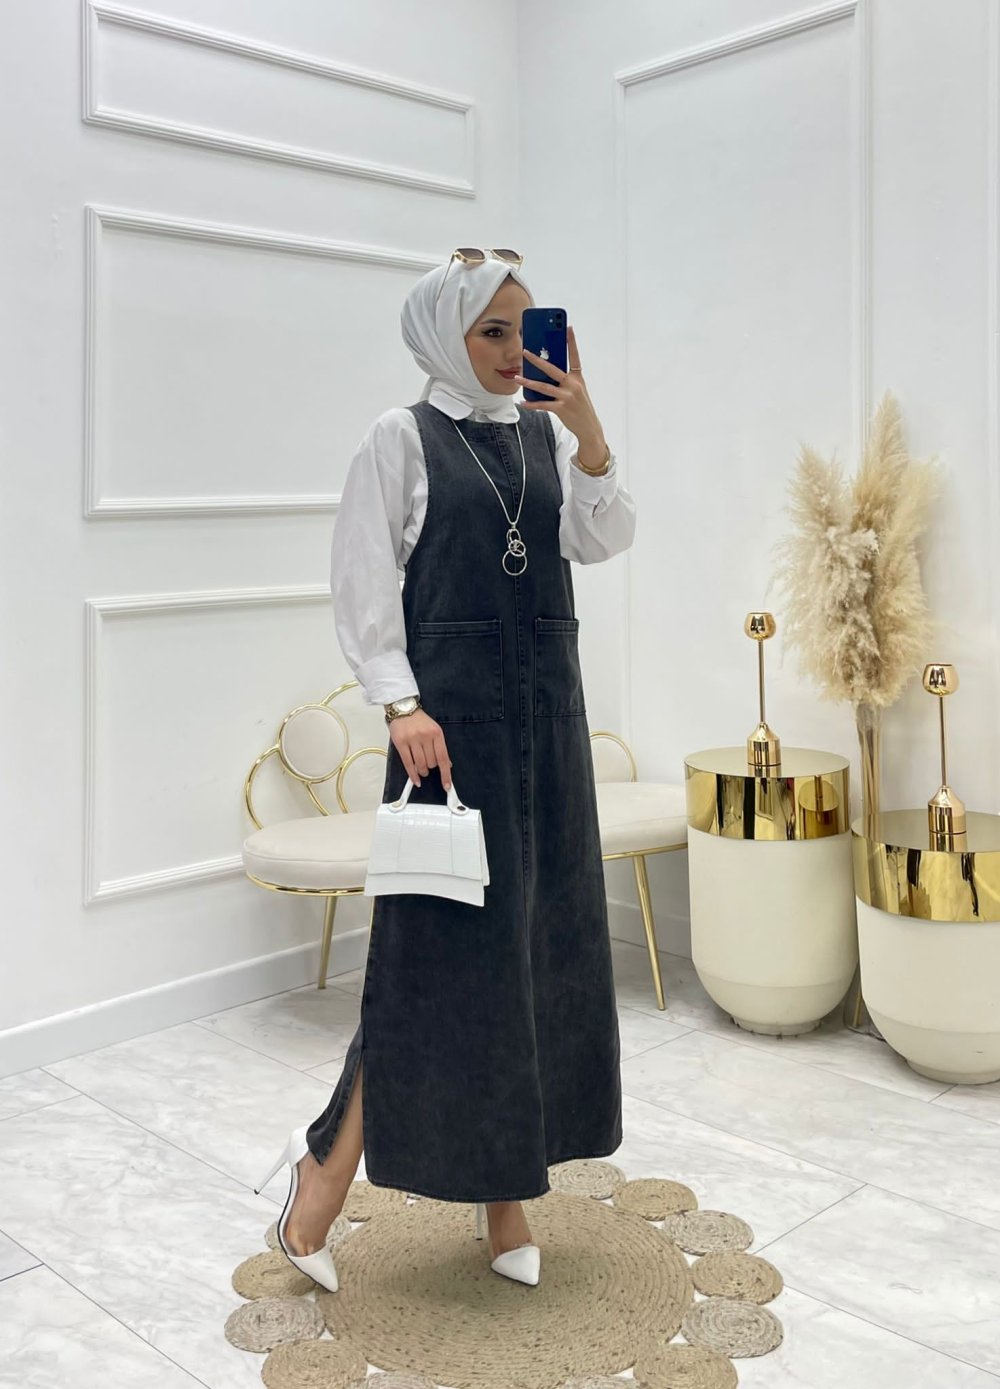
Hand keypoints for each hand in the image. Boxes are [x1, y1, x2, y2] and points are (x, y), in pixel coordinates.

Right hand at [388, 710, 451, 789]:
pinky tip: (416, 780)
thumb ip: (440, 747)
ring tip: (422, 770)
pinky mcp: (400, 743)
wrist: (403, 708)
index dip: (446, 774)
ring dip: (422, 772)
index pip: (443, 758)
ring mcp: (412, 739)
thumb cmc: (419, 720)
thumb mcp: (434, 730)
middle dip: (431, 768)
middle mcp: (425, 736)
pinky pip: (408, 763)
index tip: (447, 785)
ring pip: (420, 764)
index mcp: (436, 733)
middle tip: (428, 766)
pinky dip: (412, 775)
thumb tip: (447, 764)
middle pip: (431, 763)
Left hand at [516, 326, 607, 466]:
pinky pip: (542, 405)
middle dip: (537, 360)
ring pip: (543, 387)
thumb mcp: (577, 391)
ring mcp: (567, 397)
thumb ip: (565, 381)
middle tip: (526, 352)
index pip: (575, 356)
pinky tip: (523, 402)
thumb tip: (545, 374)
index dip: (571, 342)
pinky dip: (531, 404)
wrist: (589, 428)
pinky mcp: (561, 409)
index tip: (567, 327)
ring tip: (517, 378)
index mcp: (578, 378)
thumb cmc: (581, 407)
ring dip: (528, 383)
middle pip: (552, 369)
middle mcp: (573, 385)